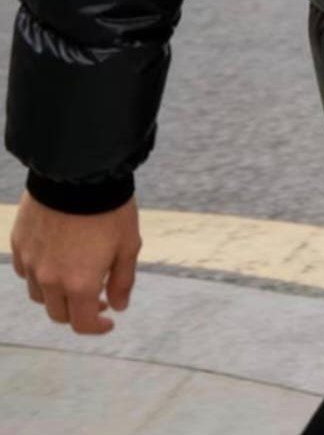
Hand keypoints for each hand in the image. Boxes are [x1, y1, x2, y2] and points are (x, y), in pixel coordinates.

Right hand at [9, 188, 141, 334]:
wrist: (78, 172)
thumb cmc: (109, 207)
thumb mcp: (128, 244)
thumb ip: (123, 280)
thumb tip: (118, 306)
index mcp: (79, 284)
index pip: (82, 324)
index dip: (97, 327)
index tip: (108, 320)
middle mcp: (50, 279)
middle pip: (59, 314)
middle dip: (78, 312)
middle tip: (95, 297)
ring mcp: (32, 262)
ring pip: (39, 295)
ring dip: (57, 294)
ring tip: (73, 277)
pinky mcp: (19, 243)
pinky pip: (26, 271)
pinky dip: (38, 274)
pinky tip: (54, 260)